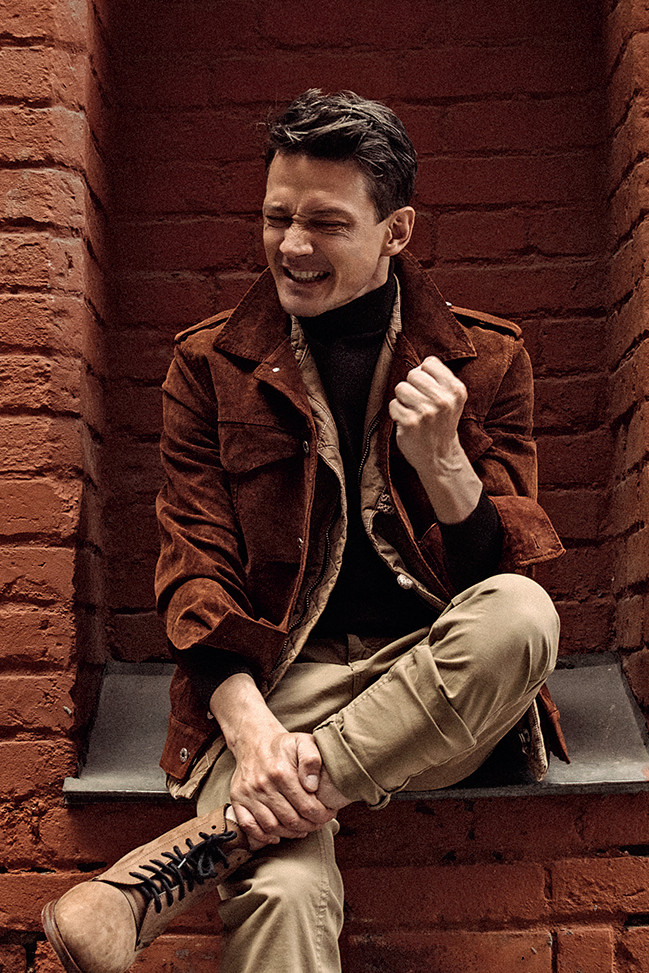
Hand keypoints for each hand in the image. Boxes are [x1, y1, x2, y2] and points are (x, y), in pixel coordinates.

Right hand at [230, 726, 335, 849]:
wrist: (254, 741)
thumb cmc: (284, 746)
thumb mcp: (304, 742)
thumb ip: (312, 760)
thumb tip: (312, 785)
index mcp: (281, 772)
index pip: (307, 806)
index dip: (321, 815)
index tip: (328, 814)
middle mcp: (263, 784)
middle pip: (291, 820)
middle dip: (310, 826)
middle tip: (318, 823)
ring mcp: (248, 793)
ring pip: (272, 826)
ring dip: (290, 833)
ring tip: (302, 829)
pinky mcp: (237, 799)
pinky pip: (249, 826)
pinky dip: (263, 836)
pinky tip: (277, 835)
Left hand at [389, 356, 465, 472]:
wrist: (439, 456)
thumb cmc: (441, 423)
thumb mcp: (451, 399)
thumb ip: (439, 378)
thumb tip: (418, 365)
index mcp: (456, 390)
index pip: (429, 363)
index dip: (424, 375)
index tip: (428, 390)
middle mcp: (443, 400)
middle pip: (412, 374)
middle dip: (412, 387)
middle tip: (419, 403)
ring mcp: (426, 412)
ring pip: (400, 388)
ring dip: (403, 400)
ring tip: (414, 412)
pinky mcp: (410, 423)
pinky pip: (393, 405)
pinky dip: (396, 413)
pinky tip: (408, 422)